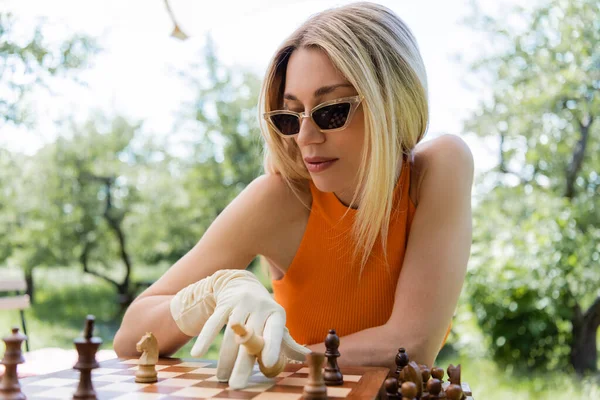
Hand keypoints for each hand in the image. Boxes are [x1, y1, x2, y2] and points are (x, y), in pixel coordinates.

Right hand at [169, 269, 308, 387]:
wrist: (242, 284)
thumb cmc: (263, 312)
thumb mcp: (276, 323)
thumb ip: (288, 342)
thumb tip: (308, 357)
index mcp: (276, 314)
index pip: (276, 332)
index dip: (272, 347)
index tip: (267, 364)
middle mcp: (260, 306)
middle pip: (251, 340)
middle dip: (243, 363)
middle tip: (237, 385)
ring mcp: (241, 304)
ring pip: (232, 335)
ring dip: (225, 358)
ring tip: (222, 378)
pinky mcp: (224, 304)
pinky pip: (214, 322)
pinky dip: (206, 337)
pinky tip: (198, 352)